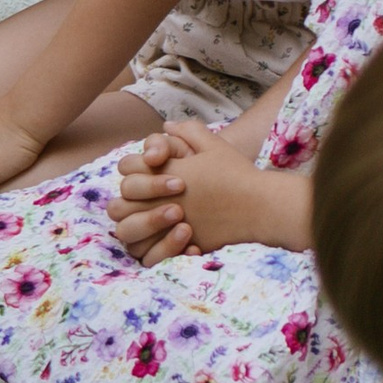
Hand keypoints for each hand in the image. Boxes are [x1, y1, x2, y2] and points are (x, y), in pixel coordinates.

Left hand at [114, 123, 310, 256]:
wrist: (263, 206)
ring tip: (156, 222)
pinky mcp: (180, 246)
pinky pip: (150, 255)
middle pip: (119, 204)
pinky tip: (170, 239)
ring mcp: (168, 225)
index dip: (135, 168)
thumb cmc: (237, 173)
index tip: (156, 168)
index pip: (127, 169)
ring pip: (127, 233)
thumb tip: (166, 127)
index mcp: (164, 172)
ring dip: (136, 227)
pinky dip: (152, 250)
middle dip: (128, 201)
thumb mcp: (213, 145)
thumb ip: (188, 132)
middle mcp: (160, 199)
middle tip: (150, 200)